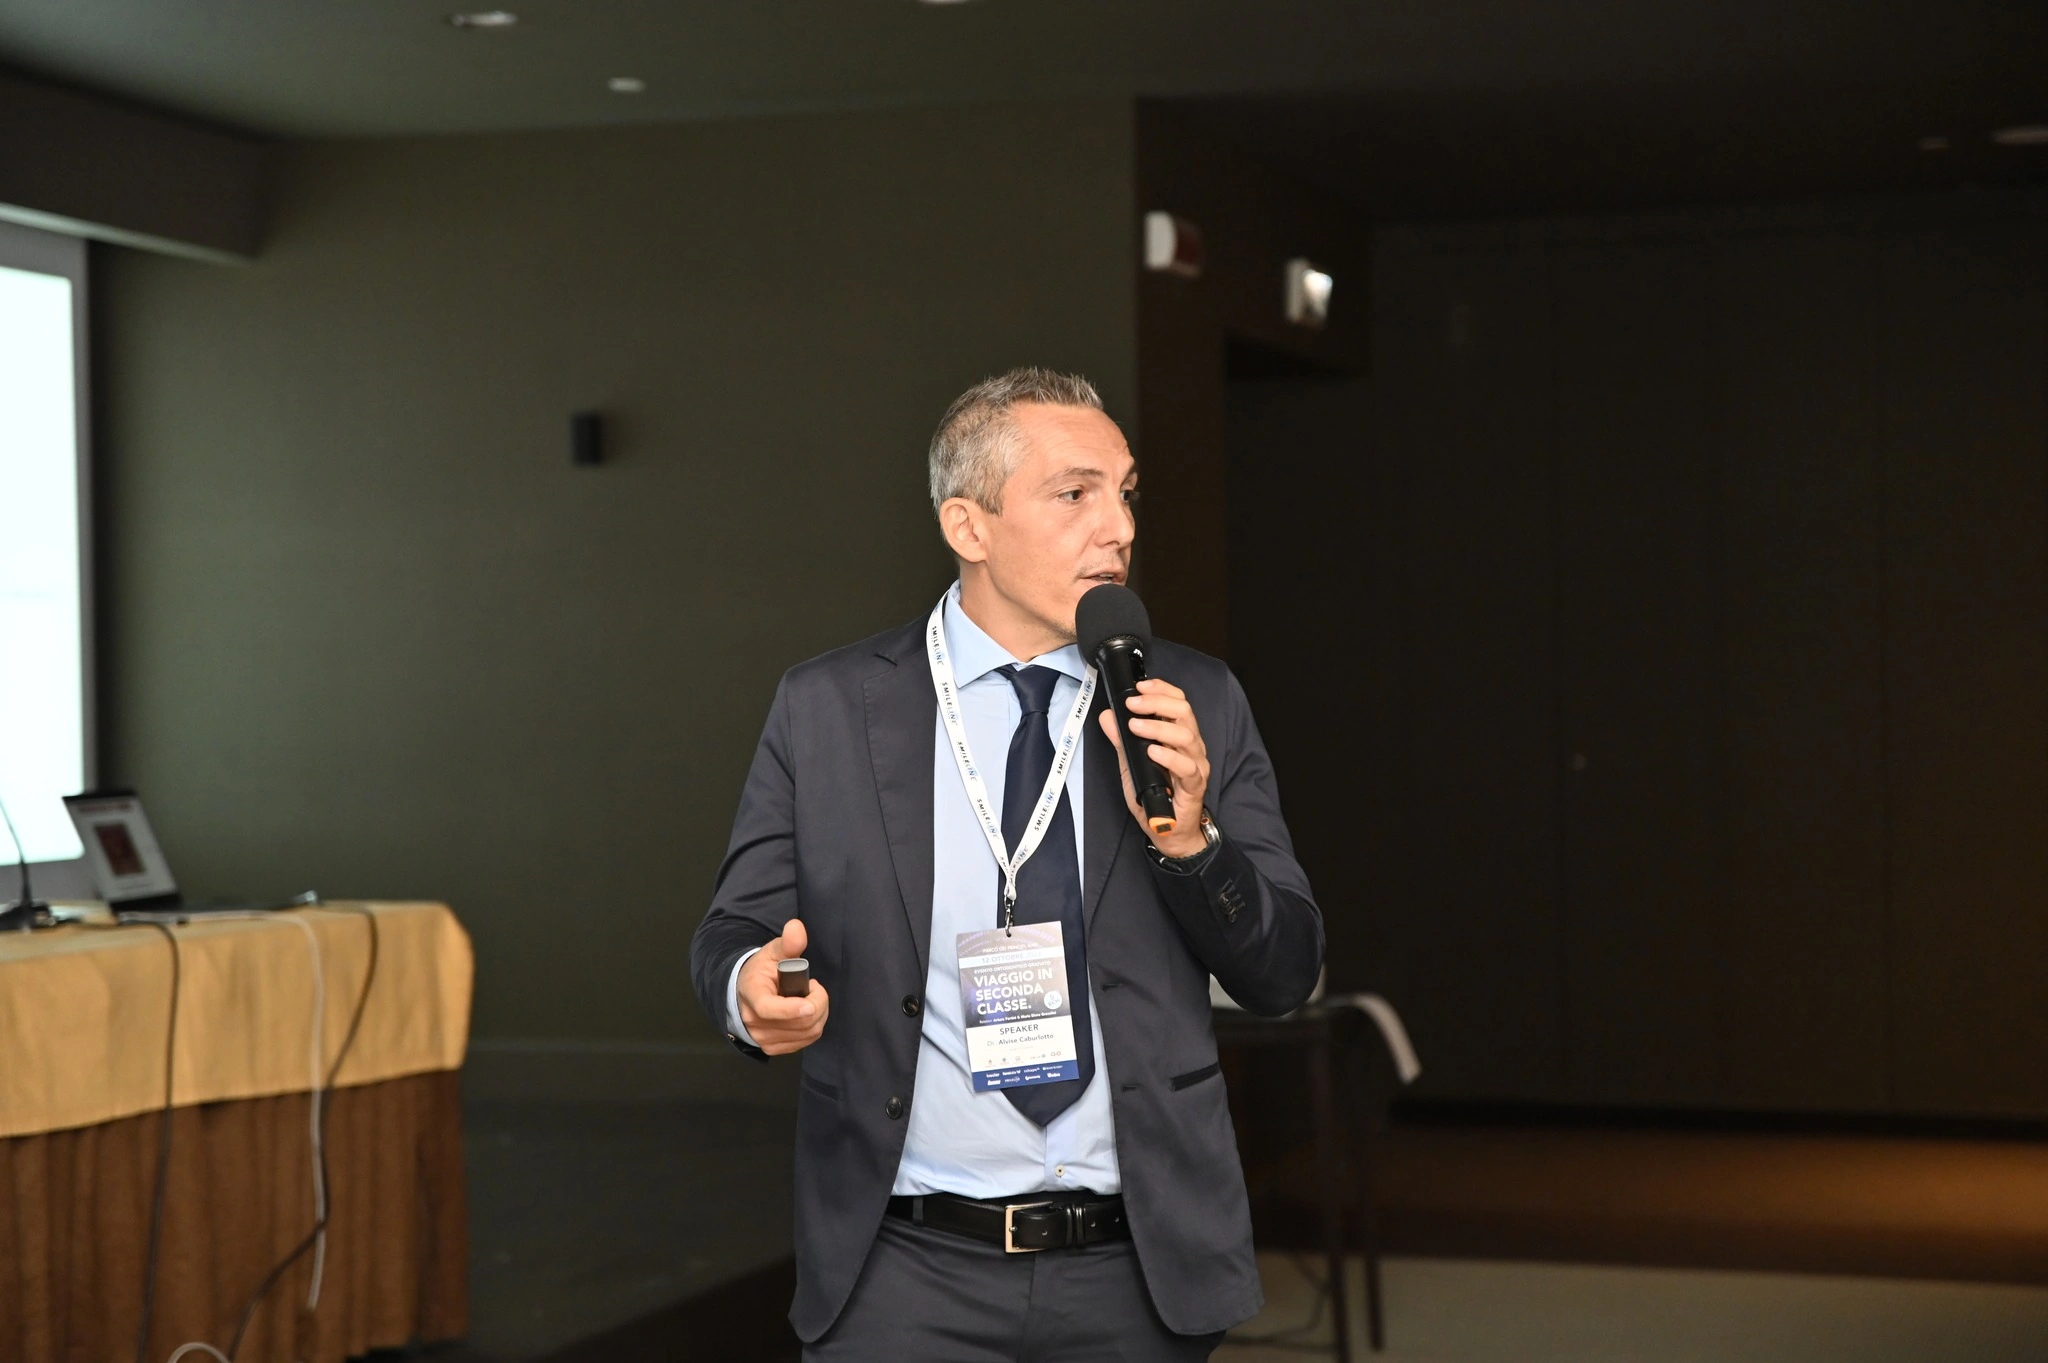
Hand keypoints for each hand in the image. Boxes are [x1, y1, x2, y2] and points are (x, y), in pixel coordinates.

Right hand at [736, 919, 829, 1055]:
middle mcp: (755, 1022)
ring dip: (819, 1013)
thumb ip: (788, 943)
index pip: (769, 1009)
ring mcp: (763, 1039)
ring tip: (808, 997)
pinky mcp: (773, 1048)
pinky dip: (814, 1024)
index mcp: (752, 996)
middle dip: (818, 1001)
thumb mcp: (773, 953)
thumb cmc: (762, 972)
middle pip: (799, 1022)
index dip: (792, 1009)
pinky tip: (806, 1011)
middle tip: (812, 986)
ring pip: (807, 1031)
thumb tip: (796, 927)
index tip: (809, 1004)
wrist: (745, 995)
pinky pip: (807, 1040)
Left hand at [1099, 677, 1210, 858]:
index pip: (1178, 702)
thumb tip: (1107, 716)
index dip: (1161, 690)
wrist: (1168, 832)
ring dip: (1158, 727)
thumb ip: (1121, 741)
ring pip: (1186, 735)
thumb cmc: (1155, 796)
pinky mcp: (1195, 785)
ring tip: (1135, 727)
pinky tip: (1152, 752)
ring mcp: (1196, 764)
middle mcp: (1191, 746)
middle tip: (1133, 704)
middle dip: (1157, 702)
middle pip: (1184, 712)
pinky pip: (1187, 766)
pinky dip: (1168, 756)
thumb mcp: (1131, 765)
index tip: (1139, 687)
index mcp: (1178, 736)